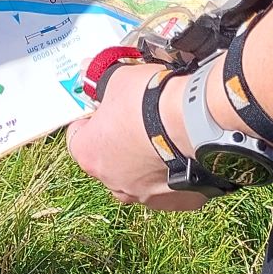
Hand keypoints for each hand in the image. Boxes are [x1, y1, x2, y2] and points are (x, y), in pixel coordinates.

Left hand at [66, 63, 209, 210]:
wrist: (195, 120)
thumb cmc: (149, 101)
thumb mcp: (116, 79)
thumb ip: (99, 80)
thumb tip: (89, 70)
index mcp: (90, 155)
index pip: (77, 137)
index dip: (89, 120)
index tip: (102, 109)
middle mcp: (112, 182)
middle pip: (108, 160)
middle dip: (118, 141)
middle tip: (135, 119)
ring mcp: (145, 196)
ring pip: (139, 177)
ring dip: (145, 161)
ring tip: (163, 135)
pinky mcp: (177, 203)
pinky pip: (170, 186)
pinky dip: (173, 172)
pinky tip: (183, 151)